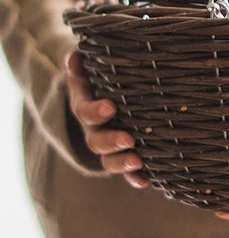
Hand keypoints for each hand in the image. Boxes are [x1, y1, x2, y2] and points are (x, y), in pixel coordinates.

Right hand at [64, 50, 148, 188]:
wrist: (100, 93)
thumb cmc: (99, 76)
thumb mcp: (88, 68)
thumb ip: (81, 64)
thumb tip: (74, 56)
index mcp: (85, 105)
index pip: (85, 111)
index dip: (95, 111)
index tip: (110, 107)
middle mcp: (93, 129)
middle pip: (97, 141)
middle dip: (112, 142)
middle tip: (128, 140)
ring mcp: (107, 145)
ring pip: (109, 160)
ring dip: (122, 163)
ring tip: (138, 162)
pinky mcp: (122, 155)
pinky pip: (126, 171)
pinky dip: (134, 178)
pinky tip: (146, 181)